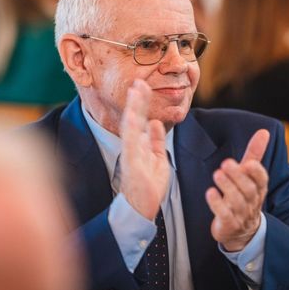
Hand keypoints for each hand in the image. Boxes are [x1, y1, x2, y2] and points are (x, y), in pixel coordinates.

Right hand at [119, 79, 169, 220]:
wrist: (142, 207)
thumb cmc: (149, 185)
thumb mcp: (158, 158)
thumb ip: (156, 140)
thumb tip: (156, 123)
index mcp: (140, 144)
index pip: (141, 118)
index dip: (142, 102)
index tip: (143, 86)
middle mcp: (133, 146)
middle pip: (135, 118)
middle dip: (137, 100)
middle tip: (139, 81)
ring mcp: (131, 154)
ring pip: (131, 127)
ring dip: (133, 109)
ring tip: (136, 92)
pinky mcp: (132, 164)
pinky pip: (131, 145)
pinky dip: (131, 131)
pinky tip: (133, 117)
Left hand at [206, 130, 269, 251]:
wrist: (241, 231)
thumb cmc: (245, 196)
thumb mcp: (250, 175)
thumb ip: (255, 153)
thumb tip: (264, 131)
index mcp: (259, 188)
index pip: (262, 180)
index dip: (256, 172)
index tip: (249, 163)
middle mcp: (252, 201)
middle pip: (248, 189)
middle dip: (238, 176)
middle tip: (226, 163)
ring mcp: (241, 214)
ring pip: (236, 201)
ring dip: (227, 187)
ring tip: (217, 174)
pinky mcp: (229, 224)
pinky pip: (225, 215)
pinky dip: (217, 204)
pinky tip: (210, 193)